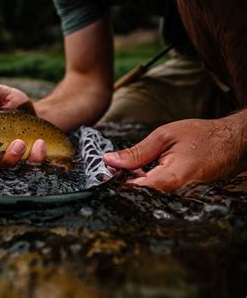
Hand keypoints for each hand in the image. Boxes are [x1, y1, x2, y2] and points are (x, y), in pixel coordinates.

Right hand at [0, 77, 45, 174]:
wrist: (42, 114)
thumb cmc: (17, 107)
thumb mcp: (3, 95)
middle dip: (1, 161)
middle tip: (12, 146)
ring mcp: (14, 160)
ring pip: (11, 167)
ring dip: (16, 158)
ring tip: (22, 142)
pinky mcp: (31, 160)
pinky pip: (32, 164)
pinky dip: (37, 156)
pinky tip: (41, 143)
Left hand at [103, 112, 246, 190]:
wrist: (231, 143)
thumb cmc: (201, 137)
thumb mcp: (164, 137)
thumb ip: (136, 152)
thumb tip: (109, 161)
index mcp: (171, 179)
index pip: (135, 190)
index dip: (116, 184)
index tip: (104, 174)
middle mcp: (176, 195)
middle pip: (139, 197)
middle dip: (122, 185)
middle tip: (112, 170)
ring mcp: (180, 199)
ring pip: (147, 197)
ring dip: (133, 185)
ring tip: (125, 169)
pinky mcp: (181, 198)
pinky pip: (157, 195)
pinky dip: (144, 185)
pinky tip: (138, 174)